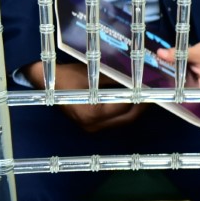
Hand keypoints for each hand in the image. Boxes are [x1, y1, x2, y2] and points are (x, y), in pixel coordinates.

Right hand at [22, 61, 144, 132]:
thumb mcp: (95, 73)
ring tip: (145, 95)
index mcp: (93, 112)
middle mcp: (93, 124)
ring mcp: (91, 127)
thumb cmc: (68, 75)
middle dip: (143, 105)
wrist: (45, 82)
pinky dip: (124, 112)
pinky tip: (131, 101)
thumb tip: (140, 76)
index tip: (153, 87)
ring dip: (135, 110)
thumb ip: (118, 78)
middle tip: (154, 92)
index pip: (126, 106)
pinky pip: (114, 121)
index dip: (141, 97)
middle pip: (127, 117)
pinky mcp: (90, 126)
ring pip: (123, 121)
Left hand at [154, 40, 199, 88]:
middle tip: (154, 71)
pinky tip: (166, 66)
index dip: (170, 91)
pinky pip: (180, 79)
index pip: (184, 96)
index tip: (158, 83)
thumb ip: (180, 54)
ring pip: (178, 83)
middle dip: (167, 80)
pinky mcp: (192, 81)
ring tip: (158, 67)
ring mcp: (196, 87)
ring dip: (170, 75)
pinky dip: (175, 72)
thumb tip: (160, 53)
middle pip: (179, 89)